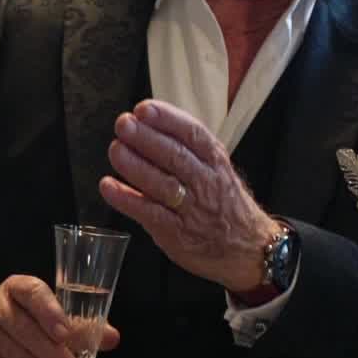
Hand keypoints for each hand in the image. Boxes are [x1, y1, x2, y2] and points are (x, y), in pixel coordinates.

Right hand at [0, 275, 120, 357]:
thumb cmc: (29, 326)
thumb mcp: (54, 321)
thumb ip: (83, 327)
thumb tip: (112, 337)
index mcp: (18, 288)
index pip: (31, 292)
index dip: (48, 311)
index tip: (64, 333)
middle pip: (23, 327)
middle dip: (51, 351)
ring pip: (16, 353)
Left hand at [99, 100, 281, 291]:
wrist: (249, 248)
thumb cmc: (223, 203)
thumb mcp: (217, 169)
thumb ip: (188, 148)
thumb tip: (146, 121)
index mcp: (216, 162)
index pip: (193, 134)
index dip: (168, 119)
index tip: (144, 109)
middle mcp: (206, 183)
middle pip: (176, 156)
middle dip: (147, 138)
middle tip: (123, 124)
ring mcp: (192, 210)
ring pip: (162, 184)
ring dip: (135, 165)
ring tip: (115, 150)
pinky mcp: (177, 234)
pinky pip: (149, 213)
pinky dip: (127, 199)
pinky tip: (108, 186)